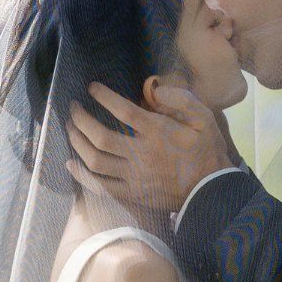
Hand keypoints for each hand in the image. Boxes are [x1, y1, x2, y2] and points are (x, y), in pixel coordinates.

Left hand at [68, 83, 236, 222]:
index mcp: (158, 132)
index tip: (92, 87)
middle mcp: (141, 154)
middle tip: (73, 108)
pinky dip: (82, 175)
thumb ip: (182, 99)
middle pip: (100, 135)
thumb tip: (156, 90)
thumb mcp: (205, 118)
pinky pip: (100, 186)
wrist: (211, 191)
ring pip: (95, 160)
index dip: (103, 96)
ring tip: (70, 129)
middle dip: (81, 118)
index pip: (122, 110)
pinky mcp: (132, 194)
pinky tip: (71, 163)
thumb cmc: (207, 152)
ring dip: (77, 142)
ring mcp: (134, 176)